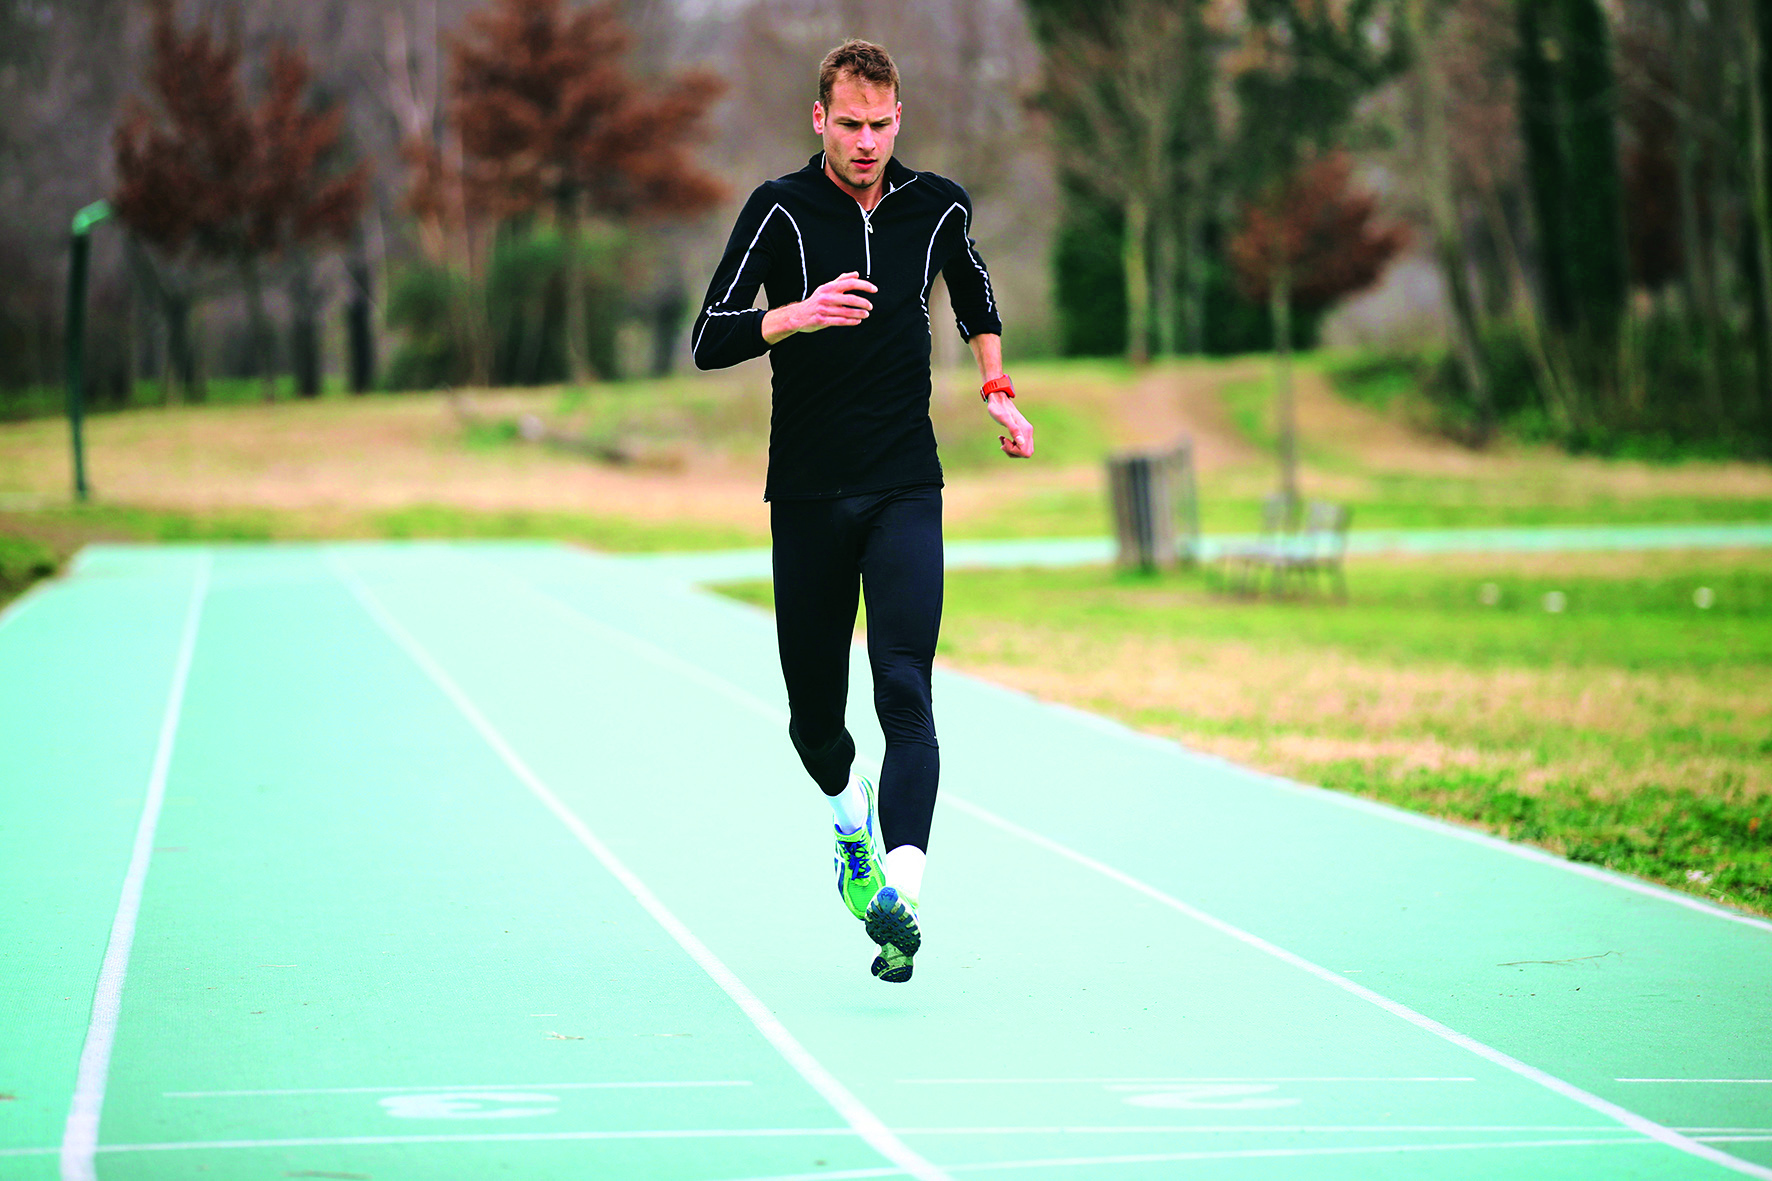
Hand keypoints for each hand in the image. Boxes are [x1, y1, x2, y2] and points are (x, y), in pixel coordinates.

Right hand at [762, 272, 876, 342]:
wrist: (798, 315)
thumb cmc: (815, 301)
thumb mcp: (826, 287)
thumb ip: (841, 280)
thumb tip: (856, 274)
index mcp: (829, 287)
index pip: (850, 283)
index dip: (864, 285)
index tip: (874, 289)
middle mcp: (827, 297)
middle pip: (850, 298)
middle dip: (863, 302)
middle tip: (870, 306)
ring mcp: (825, 309)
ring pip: (847, 311)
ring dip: (859, 313)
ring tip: (866, 314)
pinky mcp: (823, 320)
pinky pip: (840, 321)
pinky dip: (851, 321)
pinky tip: (858, 321)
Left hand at [985, 391, 1032, 457]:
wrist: (999, 401)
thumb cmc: (999, 409)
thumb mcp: (1004, 419)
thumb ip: (1013, 430)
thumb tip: (1021, 443)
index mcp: (1026, 430)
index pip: (1025, 452)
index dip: (1014, 451)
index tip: (1005, 441)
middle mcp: (1028, 432)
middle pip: (1026, 453)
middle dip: (1013, 452)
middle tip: (1003, 443)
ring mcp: (1026, 432)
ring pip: (1023, 451)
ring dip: (1011, 449)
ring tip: (1002, 440)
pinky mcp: (1021, 432)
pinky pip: (1019, 446)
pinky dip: (1010, 446)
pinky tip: (1002, 438)